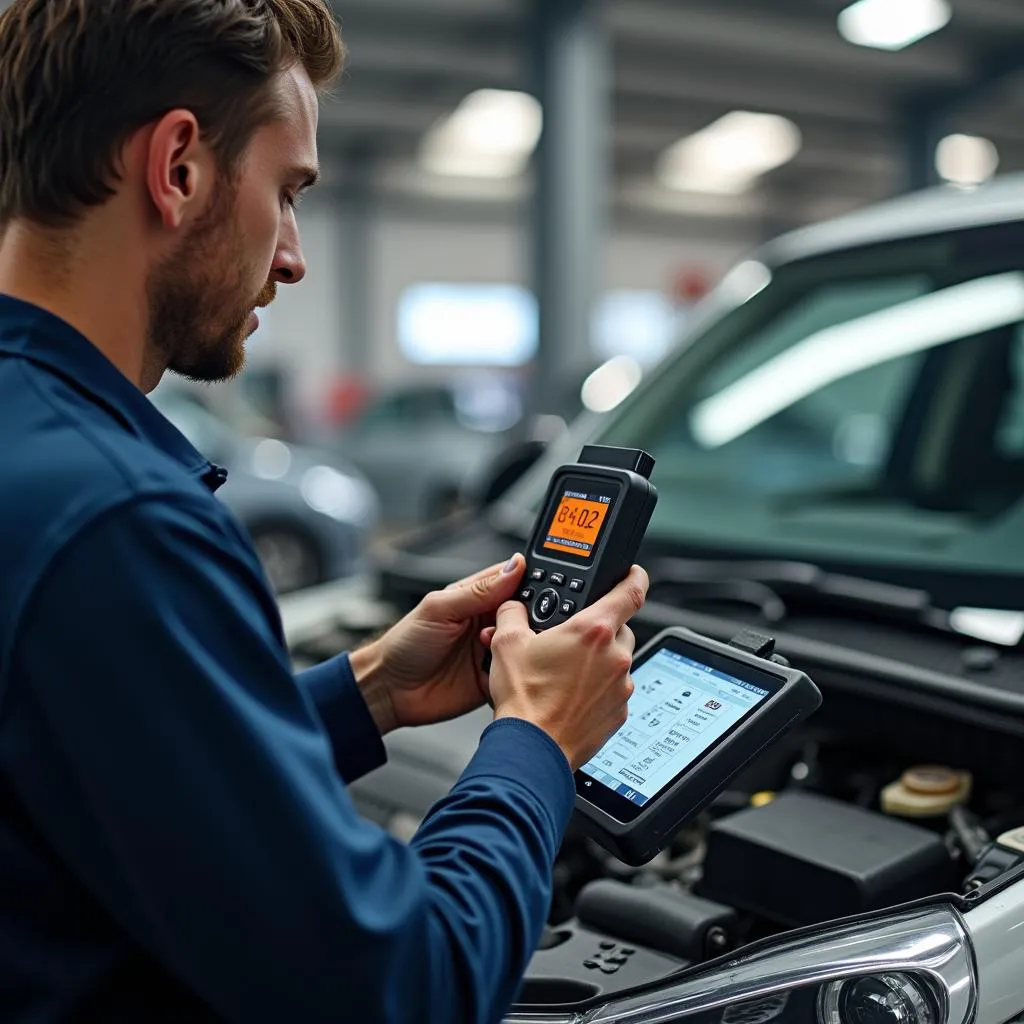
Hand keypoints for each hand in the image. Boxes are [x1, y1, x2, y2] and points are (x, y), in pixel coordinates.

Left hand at [349, 555, 526, 733]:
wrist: (390, 691)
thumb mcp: (440, 608)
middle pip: (525, 613)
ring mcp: (492, 651)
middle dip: (528, 616)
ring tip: (500, 647)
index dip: (529, 581)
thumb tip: (514, 566)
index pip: (513, 581)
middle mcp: (487, 622)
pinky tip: (507, 669)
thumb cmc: (405, 644)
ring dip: (522, 644)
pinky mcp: (494, 678)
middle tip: (520, 622)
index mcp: (476, 598)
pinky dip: (518, 670)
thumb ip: (479, 590)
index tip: (542, 586)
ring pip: (524, 642)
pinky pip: (517, 672)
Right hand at [485, 566, 648, 769]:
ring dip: (598, 660)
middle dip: (599, 628)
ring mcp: (621, 686)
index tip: (633, 572)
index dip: (634, 576)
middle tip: (573, 637)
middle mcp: (615, 656)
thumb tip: (512, 606)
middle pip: (620, 627)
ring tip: (565, 672)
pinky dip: (598, 688)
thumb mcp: (506, 644)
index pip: (631, 591)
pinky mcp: (619, 711)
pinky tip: (571, 694)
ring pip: (617, 660)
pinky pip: (614, 689)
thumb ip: (512, 613)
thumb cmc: (524, 700)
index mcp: (592, 631)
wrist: (532, 748)